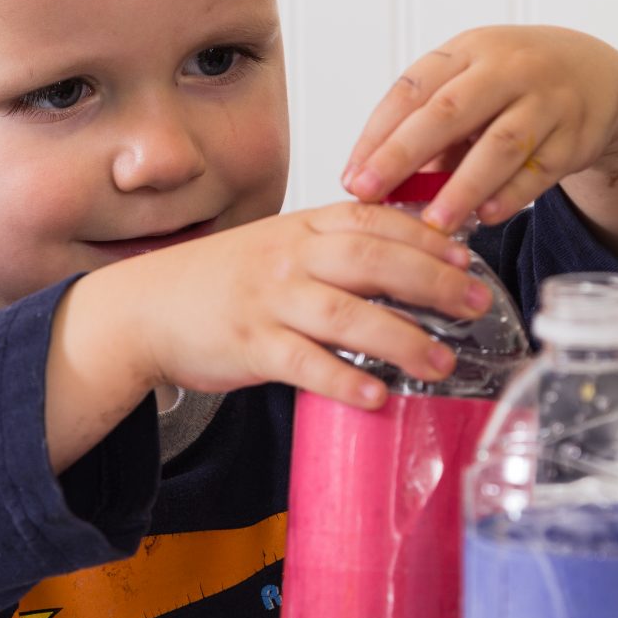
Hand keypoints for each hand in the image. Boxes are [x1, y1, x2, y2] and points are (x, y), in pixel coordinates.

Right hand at [111, 202, 494, 410]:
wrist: (143, 307)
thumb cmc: (218, 282)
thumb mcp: (276, 247)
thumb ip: (332, 250)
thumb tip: (406, 263)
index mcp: (300, 230)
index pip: (372, 220)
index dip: (424, 237)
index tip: (465, 257)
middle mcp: (288, 259)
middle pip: (371, 261)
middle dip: (431, 283)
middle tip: (474, 306)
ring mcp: (268, 301)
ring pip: (346, 314)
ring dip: (401, 339)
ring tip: (440, 363)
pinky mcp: (249, 345)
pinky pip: (303, 363)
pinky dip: (342, 379)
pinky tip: (375, 396)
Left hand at [340, 25, 617, 232]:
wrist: (593, 74)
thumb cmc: (508, 87)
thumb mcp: (467, 89)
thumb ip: (427, 133)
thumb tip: (377, 188)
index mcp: (466, 53)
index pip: (412, 91)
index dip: (378, 135)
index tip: (351, 177)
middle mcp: (507, 68)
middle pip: (449, 113)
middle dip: (403, 155)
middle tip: (371, 194)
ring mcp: (547, 99)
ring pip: (500, 145)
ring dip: (464, 187)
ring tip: (433, 223)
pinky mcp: (577, 134)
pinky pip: (542, 169)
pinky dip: (513, 195)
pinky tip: (487, 217)